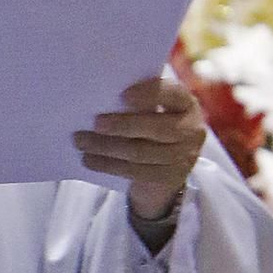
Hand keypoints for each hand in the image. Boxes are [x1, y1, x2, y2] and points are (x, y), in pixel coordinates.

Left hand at [72, 75, 204, 215]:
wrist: (168, 167)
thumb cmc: (153, 125)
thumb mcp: (154, 110)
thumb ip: (140, 103)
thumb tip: (103, 96)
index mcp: (187, 103)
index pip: (172, 93)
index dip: (149, 93)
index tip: (123, 95)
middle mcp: (192, 130)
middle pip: (156, 128)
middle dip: (122, 125)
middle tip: (95, 123)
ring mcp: (183, 157)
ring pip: (140, 153)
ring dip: (106, 147)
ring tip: (81, 141)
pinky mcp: (169, 179)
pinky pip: (134, 172)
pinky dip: (107, 165)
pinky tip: (88, 159)